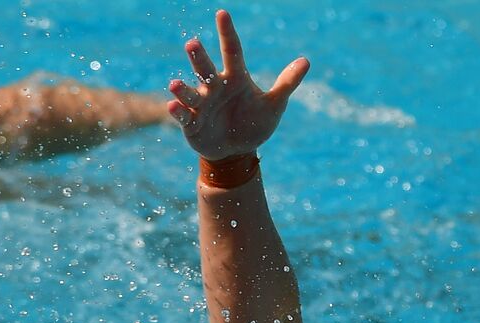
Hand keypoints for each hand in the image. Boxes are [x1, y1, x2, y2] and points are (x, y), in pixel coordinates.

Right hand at [168, 9, 309, 160]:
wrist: (237, 151)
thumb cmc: (253, 123)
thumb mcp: (273, 105)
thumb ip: (286, 83)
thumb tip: (306, 61)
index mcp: (235, 78)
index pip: (232, 51)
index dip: (227, 33)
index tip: (222, 13)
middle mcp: (215, 87)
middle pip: (206, 69)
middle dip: (198, 58)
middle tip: (192, 43)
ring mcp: (202, 105)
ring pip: (191, 93)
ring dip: (182, 89)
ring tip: (175, 84)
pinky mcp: (192, 124)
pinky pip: (184, 116)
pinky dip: (178, 112)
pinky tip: (173, 106)